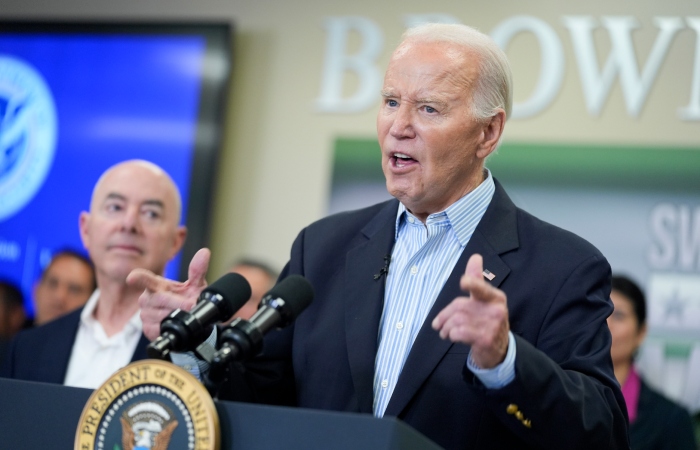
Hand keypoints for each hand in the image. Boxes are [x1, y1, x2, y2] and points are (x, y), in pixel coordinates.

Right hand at [127, 248, 210, 340]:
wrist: (190, 319)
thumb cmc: (188, 298)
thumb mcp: (195, 285)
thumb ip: (198, 270)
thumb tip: (204, 252)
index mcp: (155, 284)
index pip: (144, 278)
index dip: (137, 278)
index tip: (131, 278)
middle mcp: (147, 298)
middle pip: (160, 299)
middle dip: (178, 303)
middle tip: (191, 304)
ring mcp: (146, 314)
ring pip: (162, 314)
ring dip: (177, 315)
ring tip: (185, 313)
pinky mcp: (148, 328)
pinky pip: (159, 327)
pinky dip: (172, 326)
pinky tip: (176, 323)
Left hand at [432, 253, 509, 368]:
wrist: (498, 351)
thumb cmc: (486, 322)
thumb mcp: (484, 301)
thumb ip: (477, 280)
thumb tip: (475, 257)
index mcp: (496, 297)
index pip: (481, 288)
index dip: (472, 284)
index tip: (463, 282)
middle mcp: (496, 310)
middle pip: (460, 306)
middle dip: (444, 316)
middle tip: (439, 324)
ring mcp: (493, 325)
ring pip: (457, 320)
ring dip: (446, 327)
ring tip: (445, 332)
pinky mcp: (486, 339)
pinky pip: (459, 332)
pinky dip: (451, 334)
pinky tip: (452, 337)